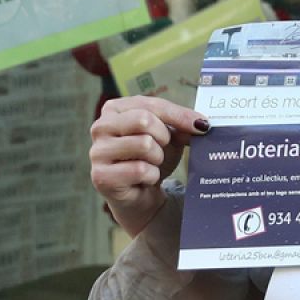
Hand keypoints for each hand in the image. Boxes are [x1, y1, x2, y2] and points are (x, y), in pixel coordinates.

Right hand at [88, 96, 209, 235]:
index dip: (180, 116)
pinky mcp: (100, 176)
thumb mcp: (169, 135)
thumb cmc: (152, 158)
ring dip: (158, 158)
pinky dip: (151, 175)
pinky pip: (140, 169)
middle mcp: (100, 127)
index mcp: (115, 109)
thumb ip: (182, 124)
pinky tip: (144, 179)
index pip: (151, 105)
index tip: (202, 125)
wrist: (141, 194)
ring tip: (151, 164)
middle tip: (163, 149)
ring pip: (144, 144)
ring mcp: (97, 152)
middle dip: (164, 137)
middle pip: (144, 120)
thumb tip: (201, 124)